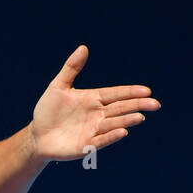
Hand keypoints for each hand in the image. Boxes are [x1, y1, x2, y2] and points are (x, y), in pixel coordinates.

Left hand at [29, 45, 160, 160]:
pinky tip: (123, 132)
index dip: (131, 92)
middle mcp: (97, 114)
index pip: (116, 94)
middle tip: (155, 104)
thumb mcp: (58, 86)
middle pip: (121, 108)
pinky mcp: (87, 145)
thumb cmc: (48, 111)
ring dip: (127, 120)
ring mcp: (93, 130)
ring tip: (139, 116)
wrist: (37, 135)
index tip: (146, 90)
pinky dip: (112, 136)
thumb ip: (71, 68)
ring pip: (114, 124)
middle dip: (137, 105)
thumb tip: (84, 48)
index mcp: (93, 99)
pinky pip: (102, 140)